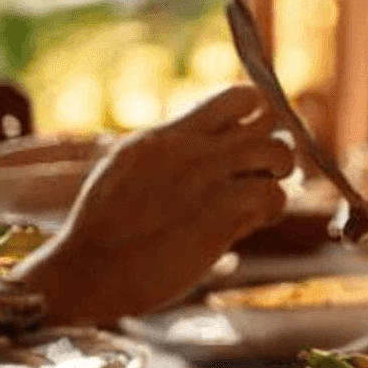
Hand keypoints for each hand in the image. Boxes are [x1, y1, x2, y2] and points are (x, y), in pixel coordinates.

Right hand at [12, 85, 292, 323]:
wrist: (89, 269)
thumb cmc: (104, 229)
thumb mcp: (127, 169)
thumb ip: (168, 154)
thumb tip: (205, 150)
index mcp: (167, 135)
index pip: (237, 97)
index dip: (257, 118)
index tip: (250, 143)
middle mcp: (191, 149)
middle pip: (267, 119)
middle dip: (274, 146)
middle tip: (264, 174)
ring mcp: (207, 180)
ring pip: (277, 153)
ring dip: (278, 178)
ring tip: (259, 201)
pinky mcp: (219, 216)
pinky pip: (272, 196)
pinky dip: (270, 210)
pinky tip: (250, 224)